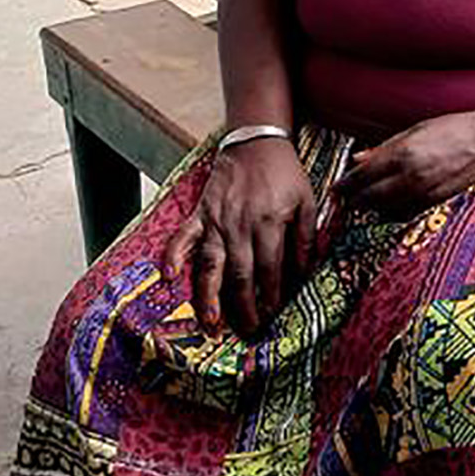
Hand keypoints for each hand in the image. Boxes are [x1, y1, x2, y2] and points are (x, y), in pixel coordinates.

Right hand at [161, 136, 315, 338]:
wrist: (257, 142)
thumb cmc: (285, 175)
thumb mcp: (307, 203)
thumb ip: (306, 238)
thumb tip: (305, 273)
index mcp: (270, 223)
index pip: (271, 268)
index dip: (272, 295)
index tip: (273, 317)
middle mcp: (240, 226)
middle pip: (240, 274)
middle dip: (244, 307)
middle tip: (247, 332)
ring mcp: (216, 221)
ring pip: (210, 264)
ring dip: (208, 296)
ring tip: (209, 324)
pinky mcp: (200, 214)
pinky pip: (182, 238)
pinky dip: (173, 257)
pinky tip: (167, 278)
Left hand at [336, 106, 474, 212]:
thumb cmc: (458, 128)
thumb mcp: (417, 129)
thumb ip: (386, 147)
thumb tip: (360, 160)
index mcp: (403, 154)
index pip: (362, 177)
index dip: (345, 185)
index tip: (337, 188)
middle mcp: (411, 177)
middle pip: (369, 198)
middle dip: (353, 199)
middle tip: (345, 198)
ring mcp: (424, 192)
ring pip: (384, 210)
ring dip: (370, 207)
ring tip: (364, 202)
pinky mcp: (436, 202)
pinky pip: (404, 214)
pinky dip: (390, 213)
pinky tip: (388, 207)